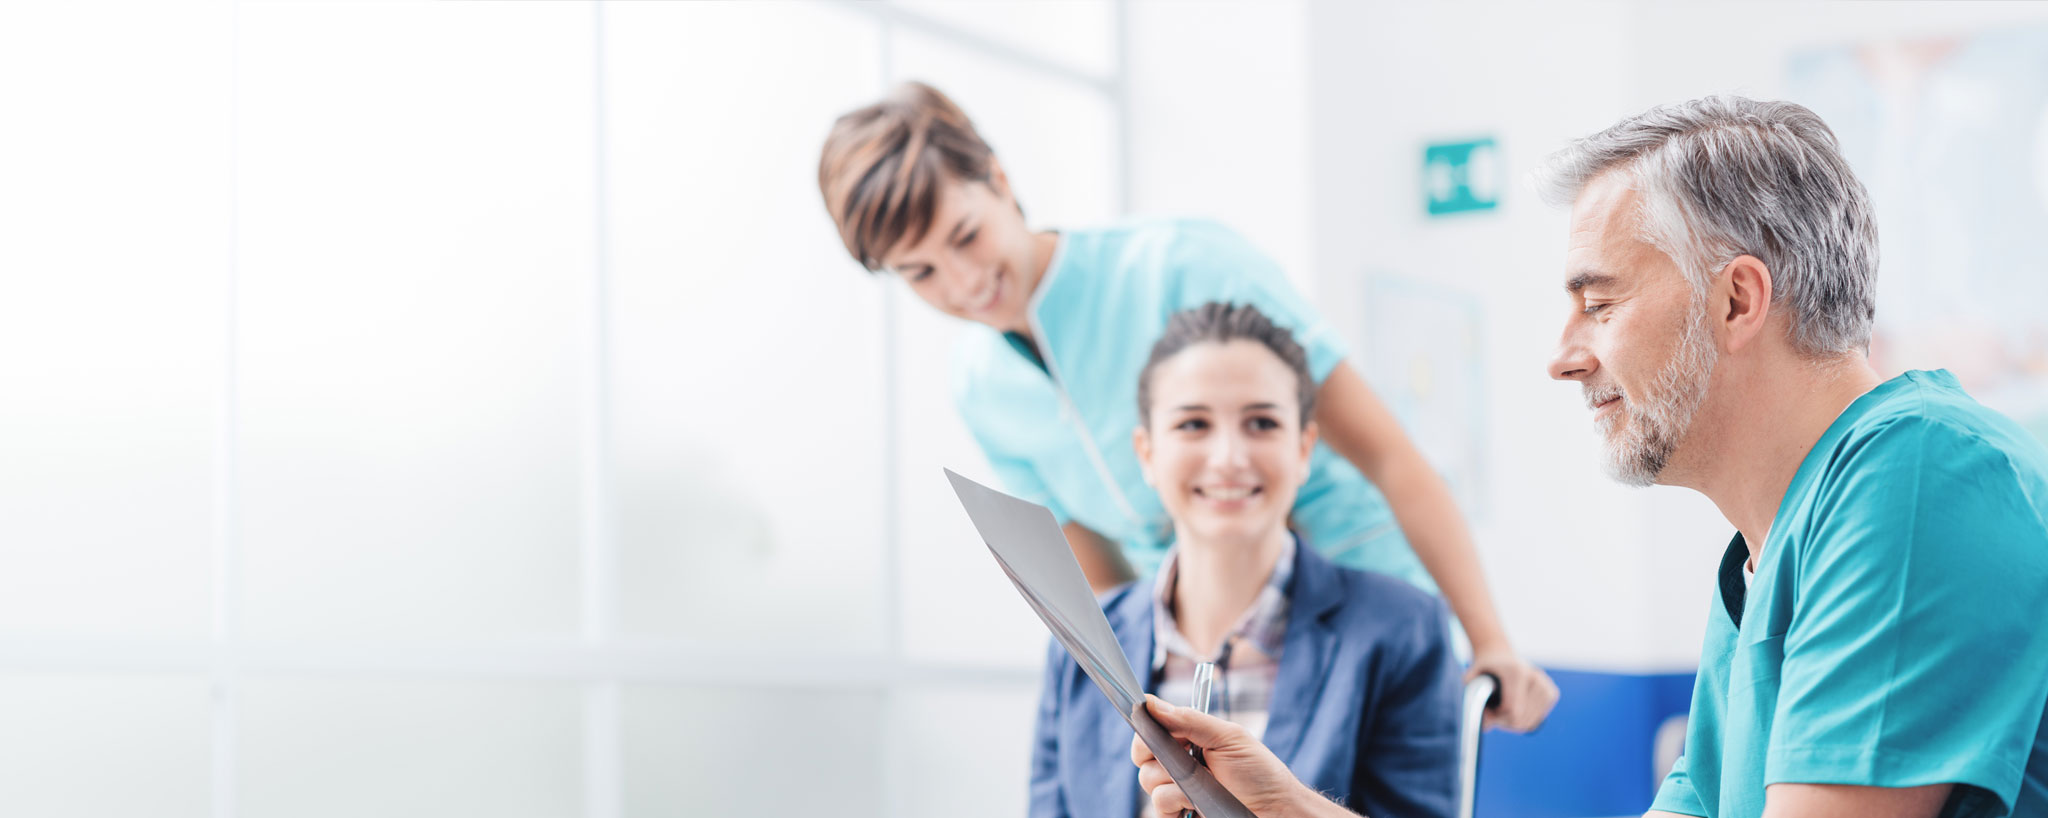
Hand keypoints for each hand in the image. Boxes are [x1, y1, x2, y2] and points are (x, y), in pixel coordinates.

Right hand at [1130, 695, 1330, 817]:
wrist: (1276, 812)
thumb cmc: (1260, 773)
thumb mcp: (1228, 738)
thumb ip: (1188, 719)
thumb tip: (1150, 702)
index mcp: (1189, 739)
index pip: (1151, 730)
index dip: (1145, 732)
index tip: (1152, 737)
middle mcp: (1179, 764)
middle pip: (1144, 758)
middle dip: (1162, 761)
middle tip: (1190, 764)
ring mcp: (1178, 791)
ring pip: (1149, 784)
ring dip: (1175, 787)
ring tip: (1204, 789)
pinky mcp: (1178, 814)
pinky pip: (1158, 811)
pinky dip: (1172, 809)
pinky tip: (1194, 807)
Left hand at [1465, 647, 1557, 731]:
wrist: (1500, 656)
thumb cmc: (1484, 670)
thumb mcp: (1471, 679)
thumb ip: (1473, 700)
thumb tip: (1485, 727)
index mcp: (1517, 672)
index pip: (1512, 710)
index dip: (1496, 718)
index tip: (1487, 712)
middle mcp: (1535, 677)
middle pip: (1521, 719)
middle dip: (1503, 722)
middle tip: (1492, 713)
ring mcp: (1546, 685)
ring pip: (1529, 723)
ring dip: (1512, 723)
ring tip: (1501, 711)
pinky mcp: (1552, 693)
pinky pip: (1536, 721)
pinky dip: (1523, 721)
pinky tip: (1514, 710)